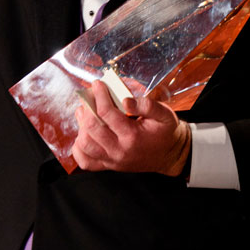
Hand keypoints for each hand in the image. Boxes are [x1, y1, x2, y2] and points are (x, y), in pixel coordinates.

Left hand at [73, 81, 190, 176]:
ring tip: (85, 113)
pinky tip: (84, 134)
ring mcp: (112, 160)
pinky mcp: (109, 165)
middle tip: (89, 96)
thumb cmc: (165, 133)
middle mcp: (119, 150)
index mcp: (132, 136)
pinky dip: (79, 148)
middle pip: (91, 128)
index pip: (106, 113)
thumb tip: (126, 100)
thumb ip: (147, 105)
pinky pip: (85, 161)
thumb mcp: (165, 114)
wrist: (170, 155)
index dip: (99, 95)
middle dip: (86, 108)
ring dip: (81, 126)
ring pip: (85, 145)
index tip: (97, 84)